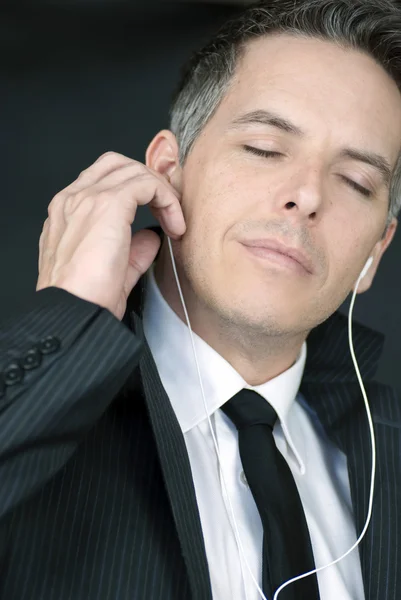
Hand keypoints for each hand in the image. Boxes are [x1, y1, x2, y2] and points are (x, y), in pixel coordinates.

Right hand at [36, 151, 184, 319]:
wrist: (74, 311)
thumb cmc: (85, 300)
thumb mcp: (114, 271)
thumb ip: (133, 250)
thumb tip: (151, 238)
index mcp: (67, 212)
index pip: (103, 179)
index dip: (136, 190)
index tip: (158, 215)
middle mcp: (73, 199)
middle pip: (118, 164)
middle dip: (149, 181)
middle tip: (169, 210)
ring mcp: (88, 197)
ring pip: (134, 171)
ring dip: (162, 193)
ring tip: (175, 222)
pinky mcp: (108, 203)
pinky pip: (147, 183)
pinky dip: (167, 200)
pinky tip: (175, 226)